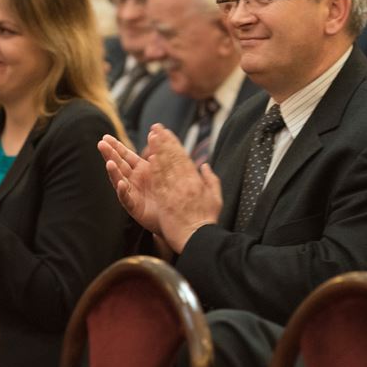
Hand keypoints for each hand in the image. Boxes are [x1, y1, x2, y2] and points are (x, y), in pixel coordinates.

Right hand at [98, 133, 159, 231]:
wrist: (174, 215)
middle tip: (101, 144)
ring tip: (109, 163)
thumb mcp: (161, 168)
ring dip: (114, 172)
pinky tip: (121, 184)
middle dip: (109, 155)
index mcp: (140, 170)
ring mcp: (131, 193)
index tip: (106, 137)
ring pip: (119, 180)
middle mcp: (133, 180)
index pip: (125, 155)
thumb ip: (156, 152)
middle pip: (118, 165)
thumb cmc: (166, 192)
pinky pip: (127, 198)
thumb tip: (153, 133)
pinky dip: (123, 191)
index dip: (116, 146)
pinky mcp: (134, 207)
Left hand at [146, 124, 220, 251]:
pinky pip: (160, 182)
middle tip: (156, 128)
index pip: (183, 157)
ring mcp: (175, 191)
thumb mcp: (216, 198)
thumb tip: (205, 166)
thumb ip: (211, 180)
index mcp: (196, 181)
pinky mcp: (166, 201)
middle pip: (173, 158)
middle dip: (164, 141)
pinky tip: (150, 158)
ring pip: (165, 166)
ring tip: (151, 136)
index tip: (167, 132)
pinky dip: (155, 169)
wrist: (198, 238)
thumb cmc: (207, 221)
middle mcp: (185, 183)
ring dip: (158, 150)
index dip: (174, 143)